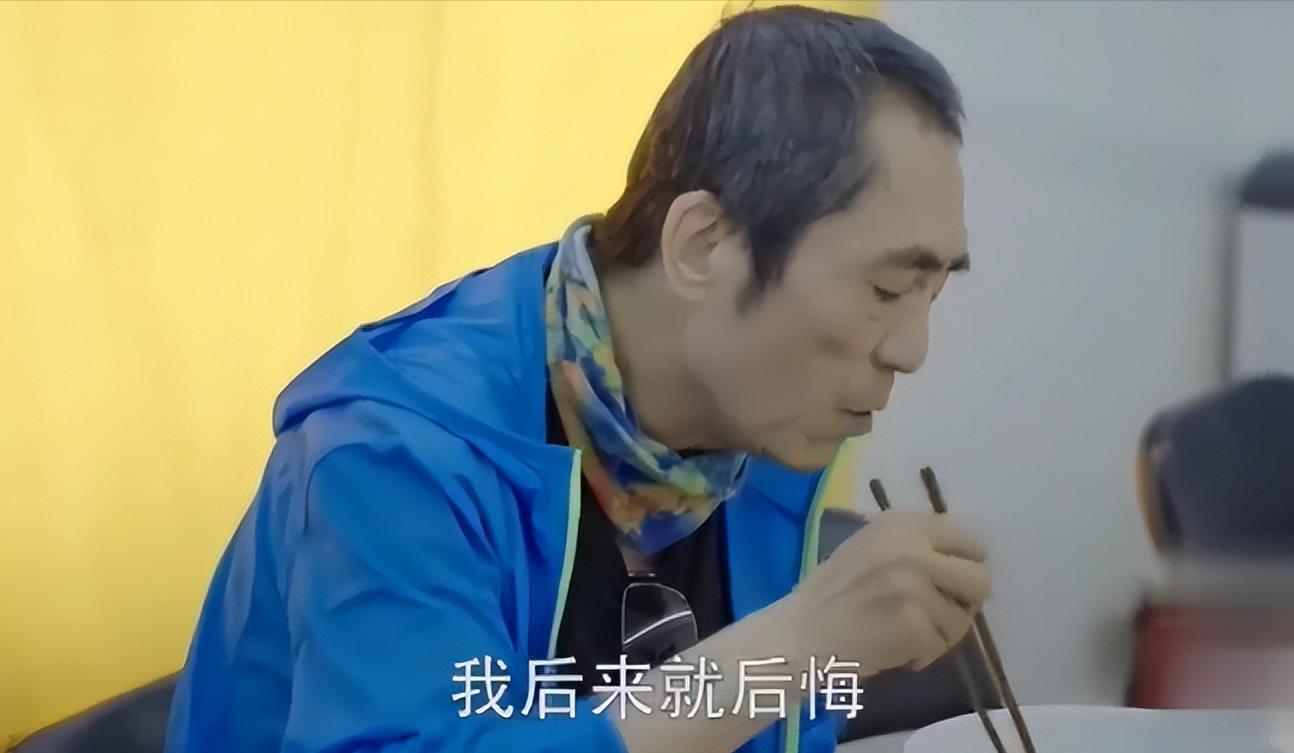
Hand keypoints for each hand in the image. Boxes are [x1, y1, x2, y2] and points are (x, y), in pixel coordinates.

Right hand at [776, 510, 990, 675]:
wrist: (800, 635)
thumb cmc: (833, 595)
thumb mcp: (870, 548)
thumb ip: (914, 546)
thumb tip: (965, 562)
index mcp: (902, 523)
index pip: (969, 540)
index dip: (965, 567)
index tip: (950, 585)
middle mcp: (911, 547)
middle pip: (980, 579)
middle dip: (964, 603)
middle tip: (939, 615)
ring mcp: (914, 585)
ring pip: (962, 619)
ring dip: (940, 634)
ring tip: (906, 634)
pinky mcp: (914, 623)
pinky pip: (942, 645)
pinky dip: (923, 655)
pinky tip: (897, 650)